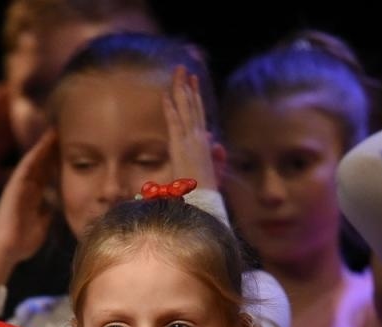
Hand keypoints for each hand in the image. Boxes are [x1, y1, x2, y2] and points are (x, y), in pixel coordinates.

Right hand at [0, 128, 56, 284]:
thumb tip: (55, 206)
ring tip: (55, 132)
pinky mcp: (14, 186)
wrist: (7, 250)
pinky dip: (35, 154)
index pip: (47, 174)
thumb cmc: (22, 242)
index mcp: (33, 196)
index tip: (71, 150)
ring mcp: (19, 186)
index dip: (57, 162)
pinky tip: (44, 142)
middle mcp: (26, 188)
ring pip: (33, 161)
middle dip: (52, 150)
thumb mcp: (42, 225)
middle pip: (41, 164)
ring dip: (43, 147)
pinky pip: (25, 166)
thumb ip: (48, 213)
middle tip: (64, 134)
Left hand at [164, 67, 220, 191]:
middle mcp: (198, 137)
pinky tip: (166, 96)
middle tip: (184, 70)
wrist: (204, 200)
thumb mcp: (212, 170)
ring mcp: (190, 140)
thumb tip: (215, 140)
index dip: (195, 97)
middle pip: (192, 106)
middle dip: (188, 87)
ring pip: (186, 110)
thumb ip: (214, 154)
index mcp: (202, 143)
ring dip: (181, 91)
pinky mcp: (181, 147)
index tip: (191, 82)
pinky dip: (171, 109)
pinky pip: (174, 123)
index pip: (198, 114)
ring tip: (178, 74)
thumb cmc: (204, 191)